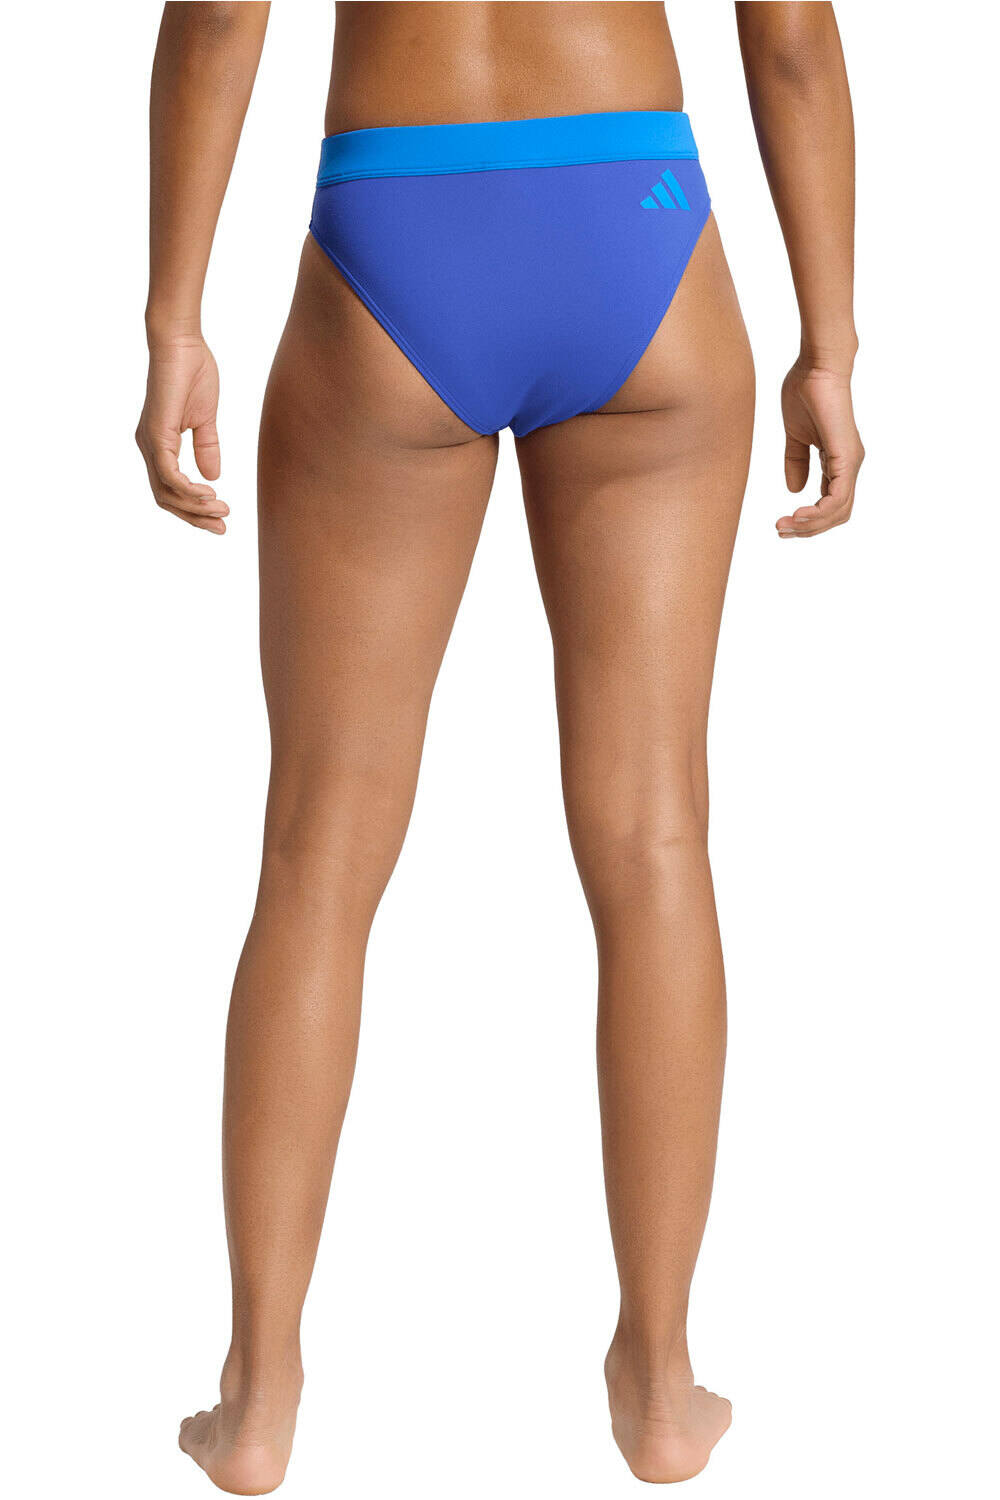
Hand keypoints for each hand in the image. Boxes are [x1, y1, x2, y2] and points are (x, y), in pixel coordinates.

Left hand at [136, 336, 228, 533]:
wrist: (181, 343)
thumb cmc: (192, 372)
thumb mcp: (205, 419)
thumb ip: (208, 448)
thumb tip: (214, 477)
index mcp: (159, 445)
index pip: (171, 490)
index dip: (195, 509)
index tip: (222, 518)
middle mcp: (149, 448)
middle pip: (166, 499)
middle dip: (195, 517)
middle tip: (222, 527)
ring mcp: (149, 443)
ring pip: (165, 493)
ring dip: (195, 507)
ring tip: (222, 511)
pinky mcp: (156, 435)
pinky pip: (168, 475)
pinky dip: (188, 490)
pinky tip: (209, 494)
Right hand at [777, 359, 863, 537]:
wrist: (817, 367)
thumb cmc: (806, 391)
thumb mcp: (795, 436)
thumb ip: (796, 461)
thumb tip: (795, 489)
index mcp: (838, 462)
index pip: (829, 503)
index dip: (807, 519)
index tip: (780, 523)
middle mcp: (849, 466)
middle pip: (836, 515)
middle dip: (808, 529)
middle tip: (780, 530)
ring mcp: (850, 463)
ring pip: (838, 512)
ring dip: (810, 525)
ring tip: (785, 525)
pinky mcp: (846, 458)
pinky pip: (838, 498)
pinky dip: (819, 513)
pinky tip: (799, 515)